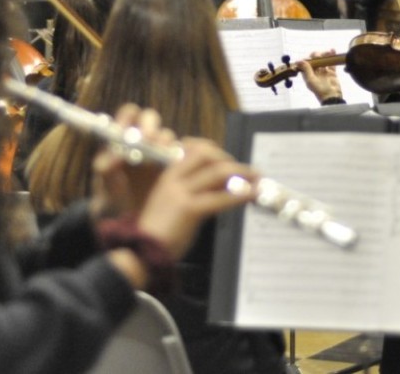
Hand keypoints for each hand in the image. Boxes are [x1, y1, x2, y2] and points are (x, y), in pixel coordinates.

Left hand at [90, 104, 174, 218]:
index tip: (126, 129)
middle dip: (150, 126)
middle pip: (151, 119)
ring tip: (160, 156)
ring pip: (167, 136)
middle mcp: (143, 140)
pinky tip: (175, 168)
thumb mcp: (104, 186)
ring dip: (164, 143)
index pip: (129, 115)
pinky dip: (180, 157)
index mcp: (123, 138)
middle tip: (148, 139)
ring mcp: (160, 152)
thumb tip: (115, 155)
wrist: (126, 224)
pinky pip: (182, 154)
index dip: (128, 117)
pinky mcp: (175, 167)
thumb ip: (105, 168)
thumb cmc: (111, 200)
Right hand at [135, 137, 257, 259]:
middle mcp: (174, 178)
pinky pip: (220, 198)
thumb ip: (192, 191)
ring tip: (257, 179)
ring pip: (217, 172)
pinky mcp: (189, 209)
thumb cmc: (157, 232)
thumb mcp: (172, 203)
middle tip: (246, 171)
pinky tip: (251, 196)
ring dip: (242, 173)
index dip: (215, 151)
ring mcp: (181, 192)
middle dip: (230, 159)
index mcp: (168, 175)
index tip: (228, 159)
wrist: (141, 252)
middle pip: (206, 154)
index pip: (193, 149)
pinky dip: (240, 195)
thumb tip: (220, 186)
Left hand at [297, 49, 343, 102]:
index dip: (307, 59)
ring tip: (329, 52)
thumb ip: (306, 69)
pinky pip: (331, 63)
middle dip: (317, 56)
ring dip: (325, 55)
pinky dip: (332, 57)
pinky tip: (333, 51)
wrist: (332, 97)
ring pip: (323, 61)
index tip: (311, 57)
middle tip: (320, 55)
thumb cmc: (320, 90)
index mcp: (308, 75)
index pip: (305, 64)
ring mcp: (323, 72)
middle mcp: (315, 73)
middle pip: (314, 61)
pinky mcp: (331, 73)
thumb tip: (299, 61)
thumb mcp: (311, 80)